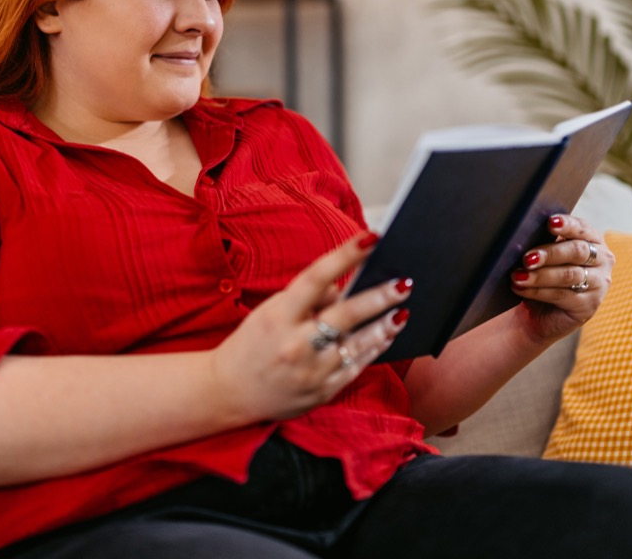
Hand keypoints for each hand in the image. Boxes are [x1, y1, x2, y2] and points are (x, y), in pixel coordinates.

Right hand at [209, 232, 410, 422]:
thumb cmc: (251, 344)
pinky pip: (355, 368)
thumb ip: (307, 298)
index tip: (372, 238)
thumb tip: (343, 286)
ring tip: (403, 310)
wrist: (227, 392)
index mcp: (277, 316)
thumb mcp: (269, 312)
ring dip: (384, 326)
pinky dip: (373, 350)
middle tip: (404, 283)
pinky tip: (387, 335)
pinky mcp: (321, 393)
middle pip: (345, 315)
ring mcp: (310, 372)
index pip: (316, 278)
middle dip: (378, 297)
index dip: (345, 255)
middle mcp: (295, 344)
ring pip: (357, 345)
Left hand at [508, 214, 612, 342]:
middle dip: (549, 254)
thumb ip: (542, 241)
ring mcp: (599, 284)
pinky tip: (520, 289)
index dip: (567, 225)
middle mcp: (602, 259)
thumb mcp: (544, 255)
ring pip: (569, 275)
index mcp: (592, 239)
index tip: (550, 223)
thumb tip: (522, 231)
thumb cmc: (542, 275)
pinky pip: (562, 295)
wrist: (540, 313)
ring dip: (540, 276)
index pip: (582, 228)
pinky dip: (537, 291)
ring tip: (518, 276)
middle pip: (577, 251)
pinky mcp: (589, 305)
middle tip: (527, 258)